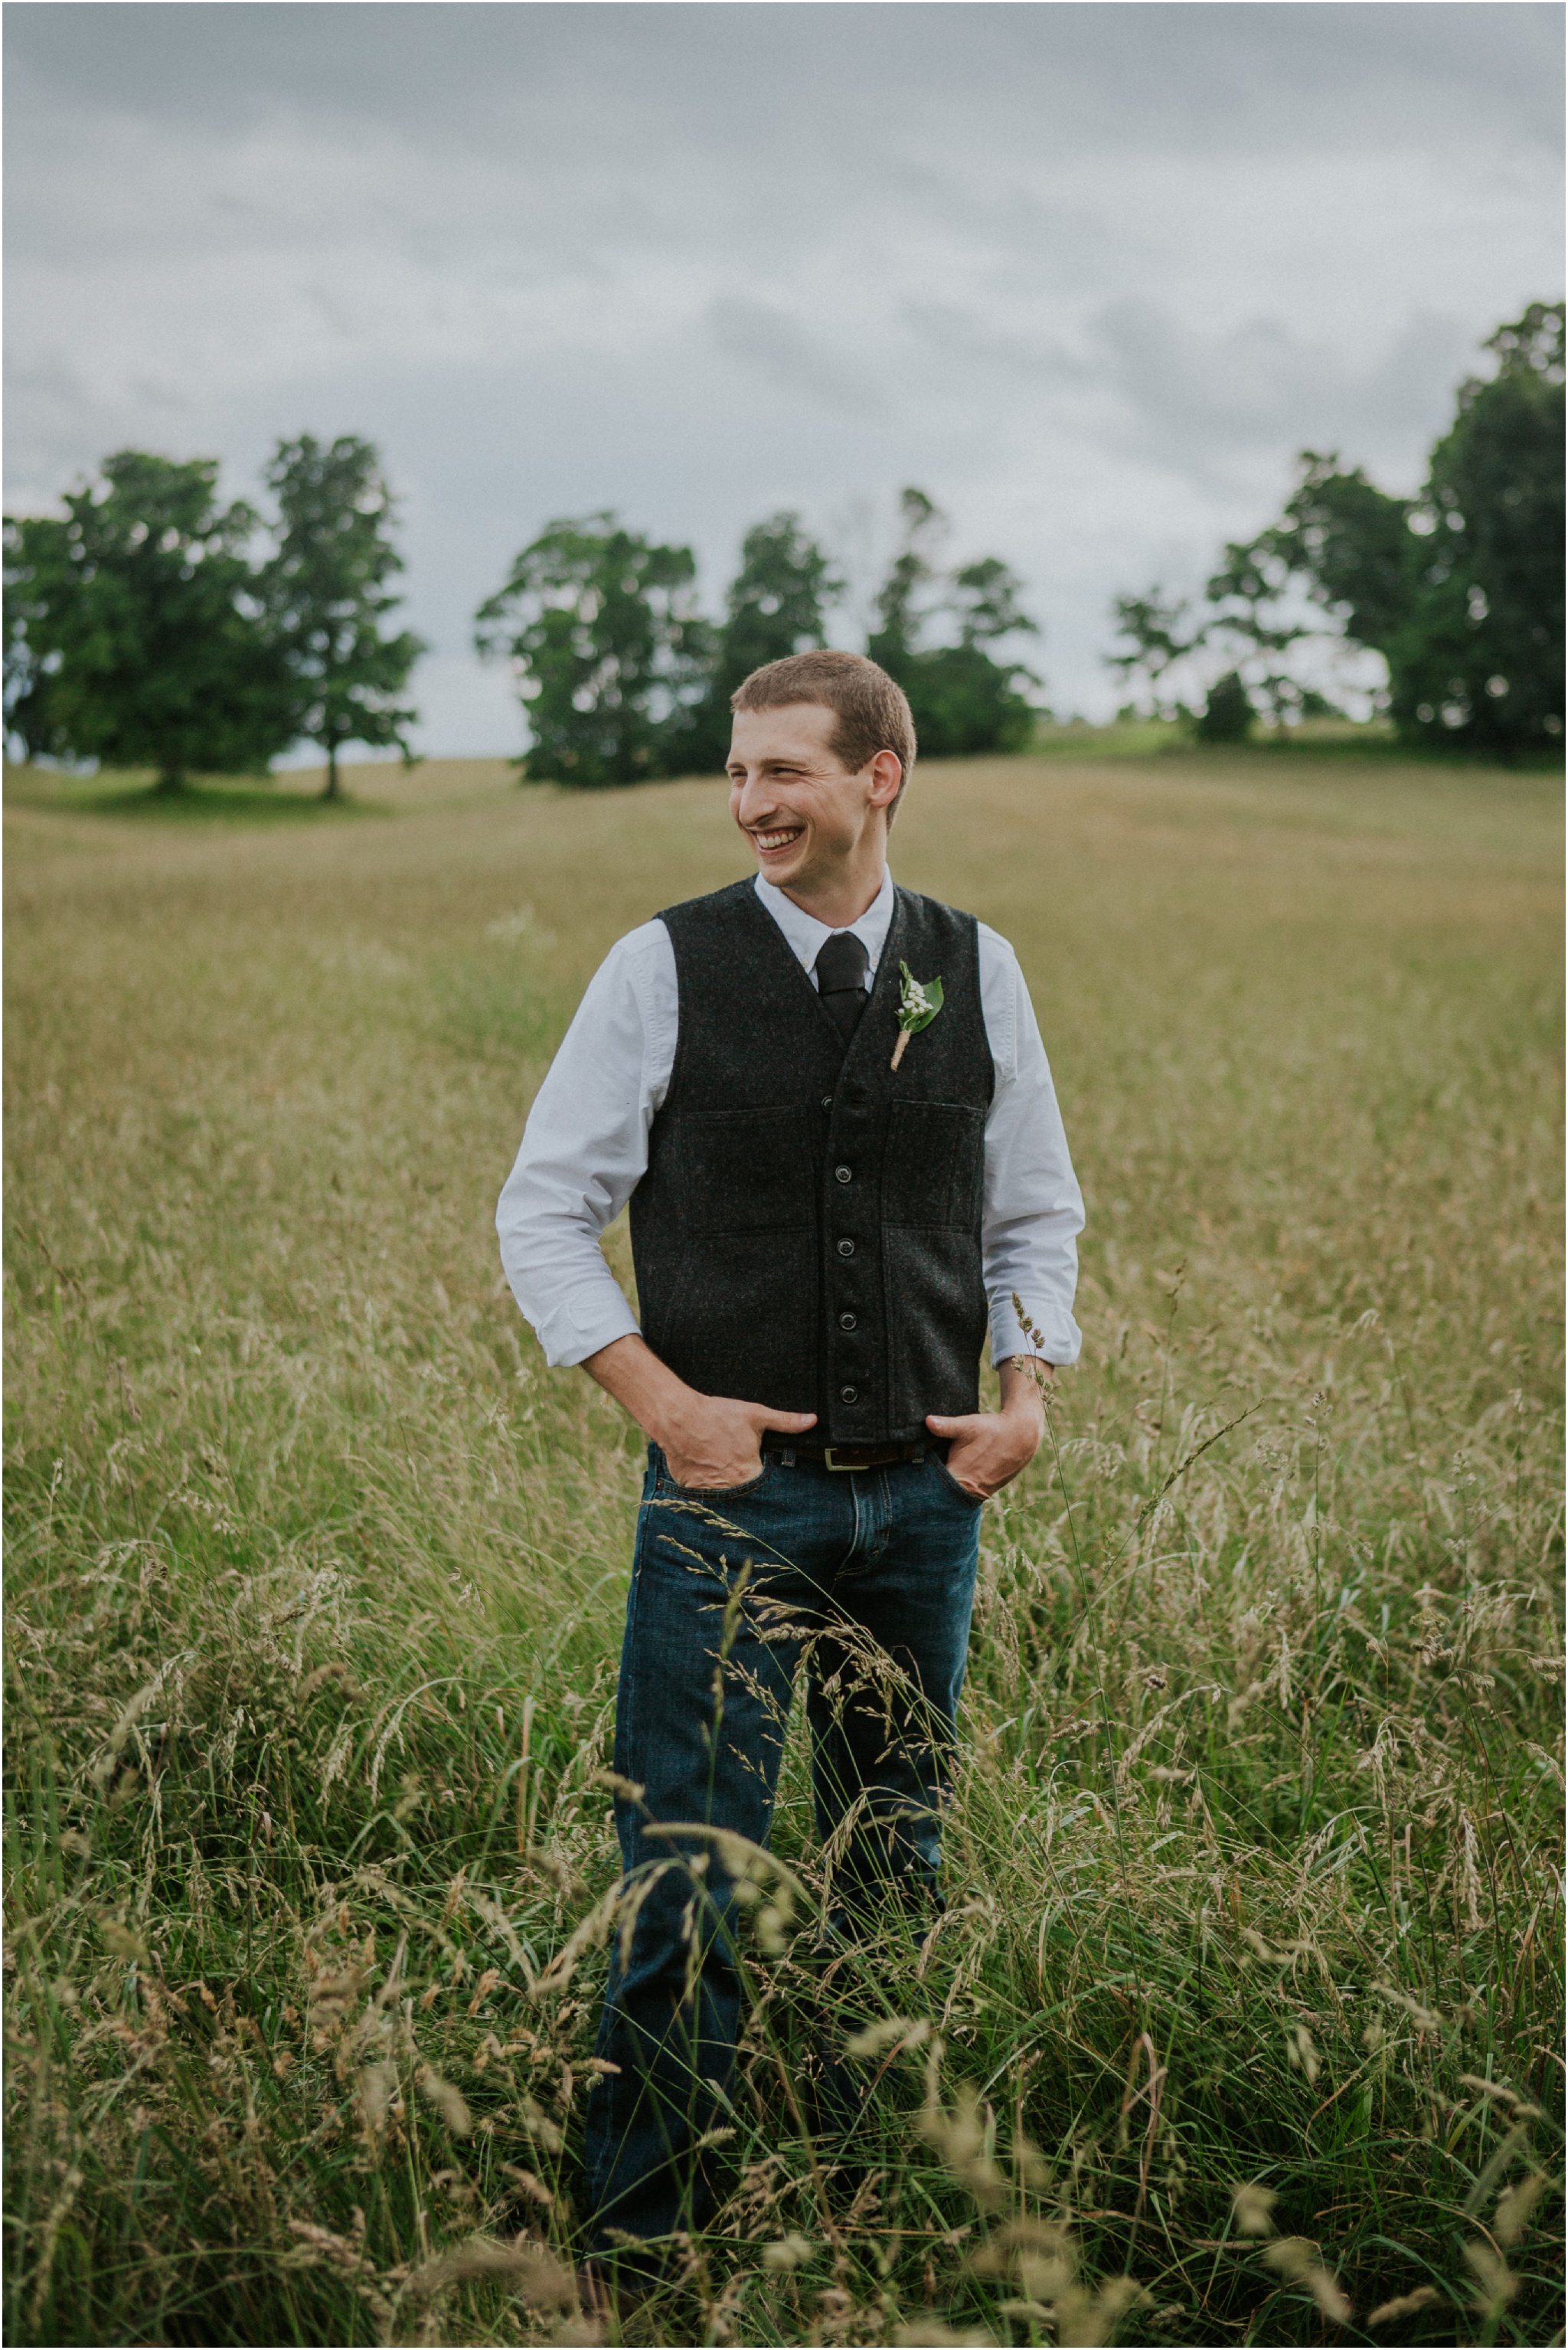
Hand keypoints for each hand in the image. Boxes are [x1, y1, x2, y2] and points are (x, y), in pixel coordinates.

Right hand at [656, 1392, 816, 1490]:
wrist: (678, 1417)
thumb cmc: (717, 1415)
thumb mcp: (755, 1415)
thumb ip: (786, 1421)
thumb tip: (812, 1420)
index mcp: (749, 1474)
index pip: (766, 1489)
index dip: (767, 1481)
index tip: (762, 1473)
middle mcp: (730, 1489)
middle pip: (745, 1494)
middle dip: (745, 1484)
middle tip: (737, 1465)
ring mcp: (708, 1492)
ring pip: (724, 1496)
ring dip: (726, 1487)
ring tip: (721, 1466)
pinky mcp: (690, 1489)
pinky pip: (703, 1495)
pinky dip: (706, 1486)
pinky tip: (706, 1469)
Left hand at [925, 1357, 1050, 1499]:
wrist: (1021, 1436)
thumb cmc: (991, 1430)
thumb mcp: (967, 1425)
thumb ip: (946, 1426)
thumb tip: (927, 1421)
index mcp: (959, 1476)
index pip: (932, 1490)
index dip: (920, 1488)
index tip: (910, 1484)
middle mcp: (968, 1490)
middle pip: (942, 1497)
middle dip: (932, 1491)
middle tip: (918, 1486)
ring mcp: (980, 1493)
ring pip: (955, 1497)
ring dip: (946, 1492)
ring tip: (933, 1486)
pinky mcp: (987, 1492)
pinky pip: (968, 1494)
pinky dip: (960, 1489)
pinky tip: (955, 1482)